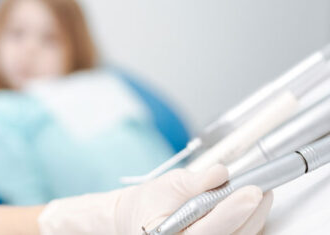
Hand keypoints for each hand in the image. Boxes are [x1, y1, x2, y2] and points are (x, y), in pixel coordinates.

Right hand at [39, 165, 272, 234]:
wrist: (138, 219)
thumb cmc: (149, 204)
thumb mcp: (166, 185)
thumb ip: (194, 182)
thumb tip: (221, 173)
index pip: (211, 228)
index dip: (233, 209)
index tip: (251, 191)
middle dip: (252, 212)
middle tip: (262, 187)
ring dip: (255, 215)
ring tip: (260, 191)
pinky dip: (249, 220)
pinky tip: (252, 204)